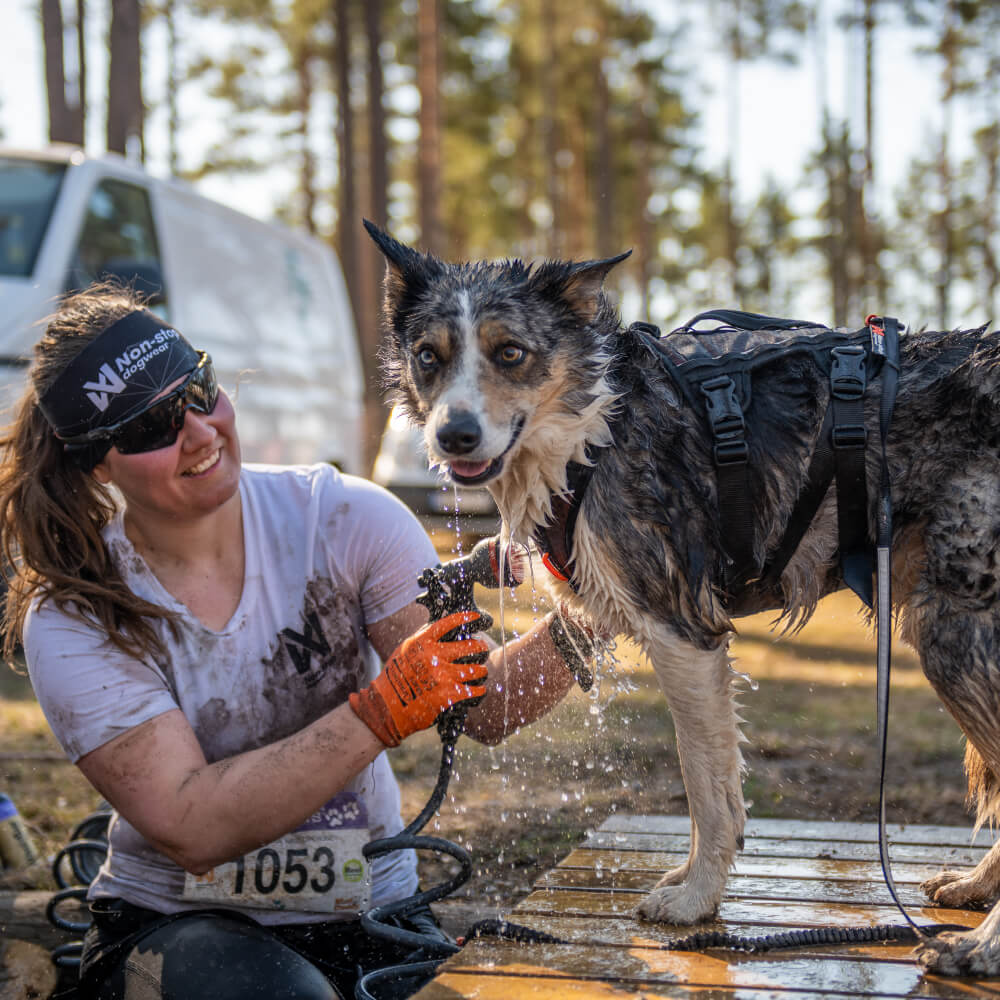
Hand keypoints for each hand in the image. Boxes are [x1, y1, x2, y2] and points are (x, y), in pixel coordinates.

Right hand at [349, 611, 488, 746]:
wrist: (387, 708)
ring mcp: (443, 676)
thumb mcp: (404, 651)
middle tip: (482, 648)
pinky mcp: (448, 695)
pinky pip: (473, 690)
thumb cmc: (394, 679)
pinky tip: (478, 689)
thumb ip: (422, 640)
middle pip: (469, 646)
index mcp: (422, 642)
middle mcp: (434, 656)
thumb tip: (440, 630)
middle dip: (480, 646)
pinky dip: (479, 690)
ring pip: (476, 669)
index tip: (474, 618)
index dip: (465, 618)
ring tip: (480, 671)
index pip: (448, 624)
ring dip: (481, 670)